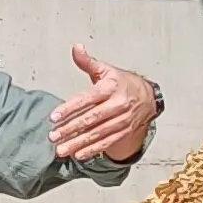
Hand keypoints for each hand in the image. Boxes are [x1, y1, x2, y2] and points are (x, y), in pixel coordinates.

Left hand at [48, 44, 156, 160]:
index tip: (54, 117)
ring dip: (78, 143)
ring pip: (97, 134)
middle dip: (70, 129)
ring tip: (61, 149)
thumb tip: (76, 48)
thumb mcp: (107, 69)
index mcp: (110, 88)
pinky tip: (78, 155)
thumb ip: (88, 62)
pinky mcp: (124, 132)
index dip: (69, 108)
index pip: (86, 99)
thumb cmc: (123, 83)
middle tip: (53, 136)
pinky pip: (107, 142)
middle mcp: (117, 105)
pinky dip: (93, 150)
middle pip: (91, 119)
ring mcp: (122, 120)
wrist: (149, 97)